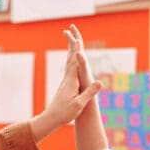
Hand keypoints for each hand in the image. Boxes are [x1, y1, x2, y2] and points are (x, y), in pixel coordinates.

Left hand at [30, 26, 101, 140]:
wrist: (50, 119)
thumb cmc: (64, 114)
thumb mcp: (79, 104)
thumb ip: (89, 92)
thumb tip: (99, 82)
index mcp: (71, 82)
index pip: (74, 62)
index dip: (77, 50)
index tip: (78, 38)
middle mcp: (66, 79)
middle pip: (70, 58)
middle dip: (72, 44)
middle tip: (71, 30)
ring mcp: (65, 82)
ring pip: (68, 63)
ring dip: (71, 50)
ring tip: (72, 40)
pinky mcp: (65, 87)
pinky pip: (69, 69)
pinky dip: (71, 61)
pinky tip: (72, 61)